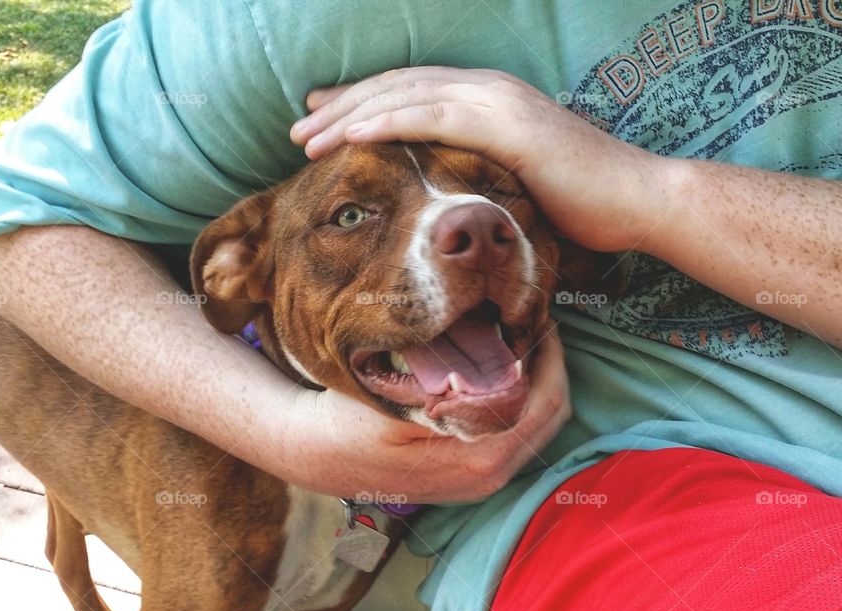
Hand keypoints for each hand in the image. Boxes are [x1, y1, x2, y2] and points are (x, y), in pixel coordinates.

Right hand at [281, 328, 569, 502]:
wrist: (317, 456)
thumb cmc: (351, 421)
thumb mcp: (397, 397)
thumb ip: (454, 387)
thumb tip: (508, 362)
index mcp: (479, 458)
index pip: (545, 402)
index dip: (548, 354)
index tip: (538, 316)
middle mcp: (489, 477)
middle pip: (551, 417)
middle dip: (549, 366)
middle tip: (535, 325)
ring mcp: (481, 482)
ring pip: (537, 427)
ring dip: (535, 383)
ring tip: (519, 343)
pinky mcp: (471, 477)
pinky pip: (515, 436)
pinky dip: (518, 402)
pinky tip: (498, 373)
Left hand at [290, 66, 669, 252]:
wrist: (635, 198)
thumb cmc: (577, 198)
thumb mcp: (512, 177)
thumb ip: (475, 169)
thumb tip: (441, 190)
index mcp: (485, 98)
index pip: (409, 92)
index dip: (361, 103)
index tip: (321, 120)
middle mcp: (486, 89)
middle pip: (397, 89)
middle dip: (342, 108)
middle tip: (299, 129)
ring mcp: (496, 102)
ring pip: (406, 98)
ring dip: (352, 117)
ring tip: (308, 137)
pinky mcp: (506, 125)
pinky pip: (435, 117)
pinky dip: (390, 122)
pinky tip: (353, 134)